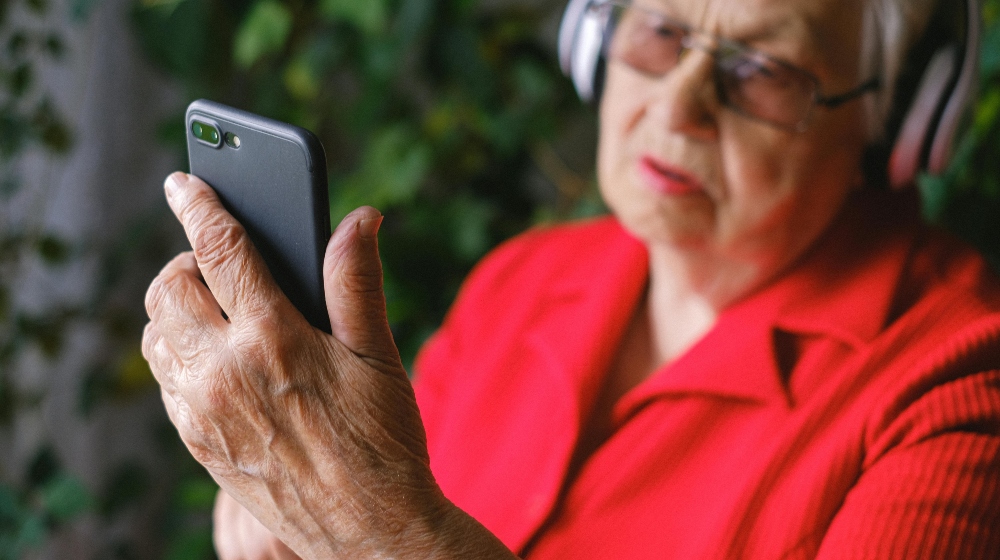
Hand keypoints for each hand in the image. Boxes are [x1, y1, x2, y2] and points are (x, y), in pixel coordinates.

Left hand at [143, 172, 503, 557]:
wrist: (368, 529)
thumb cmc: (383, 439)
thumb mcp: (378, 354)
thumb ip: (357, 279)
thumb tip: (359, 217)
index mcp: (273, 338)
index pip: (221, 250)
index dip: (200, 205)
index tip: (185, 180)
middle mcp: (225, 371)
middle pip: (168, 288)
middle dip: (185, 261)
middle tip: (218, 264)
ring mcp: (203, 410)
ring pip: (155, 335)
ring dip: (176, 309)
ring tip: (217, 309)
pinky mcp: (196, 442)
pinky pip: (164, 380)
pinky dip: (177, 354)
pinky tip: (218, 358)